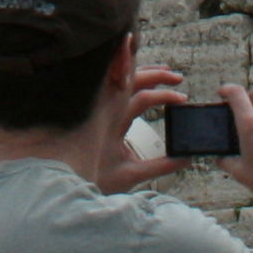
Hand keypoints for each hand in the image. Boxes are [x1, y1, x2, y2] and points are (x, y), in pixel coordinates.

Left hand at [99, 62, 189, 193]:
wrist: (66, 181)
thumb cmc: (93, 180)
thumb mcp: (130, 176)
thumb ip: (160, 166)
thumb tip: (186, 158)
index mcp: (111, 124)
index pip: (141, 99)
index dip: (163, 97)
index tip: (182, 100)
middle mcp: (103, 111)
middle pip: (131, 81)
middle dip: (156, 75)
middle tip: (178, 78)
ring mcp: (99, 108)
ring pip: (121, 80)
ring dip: (143, 73)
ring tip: (164, 71)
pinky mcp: (97, 111)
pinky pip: (113, 86)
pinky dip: (130, 78)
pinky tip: (141, 79)